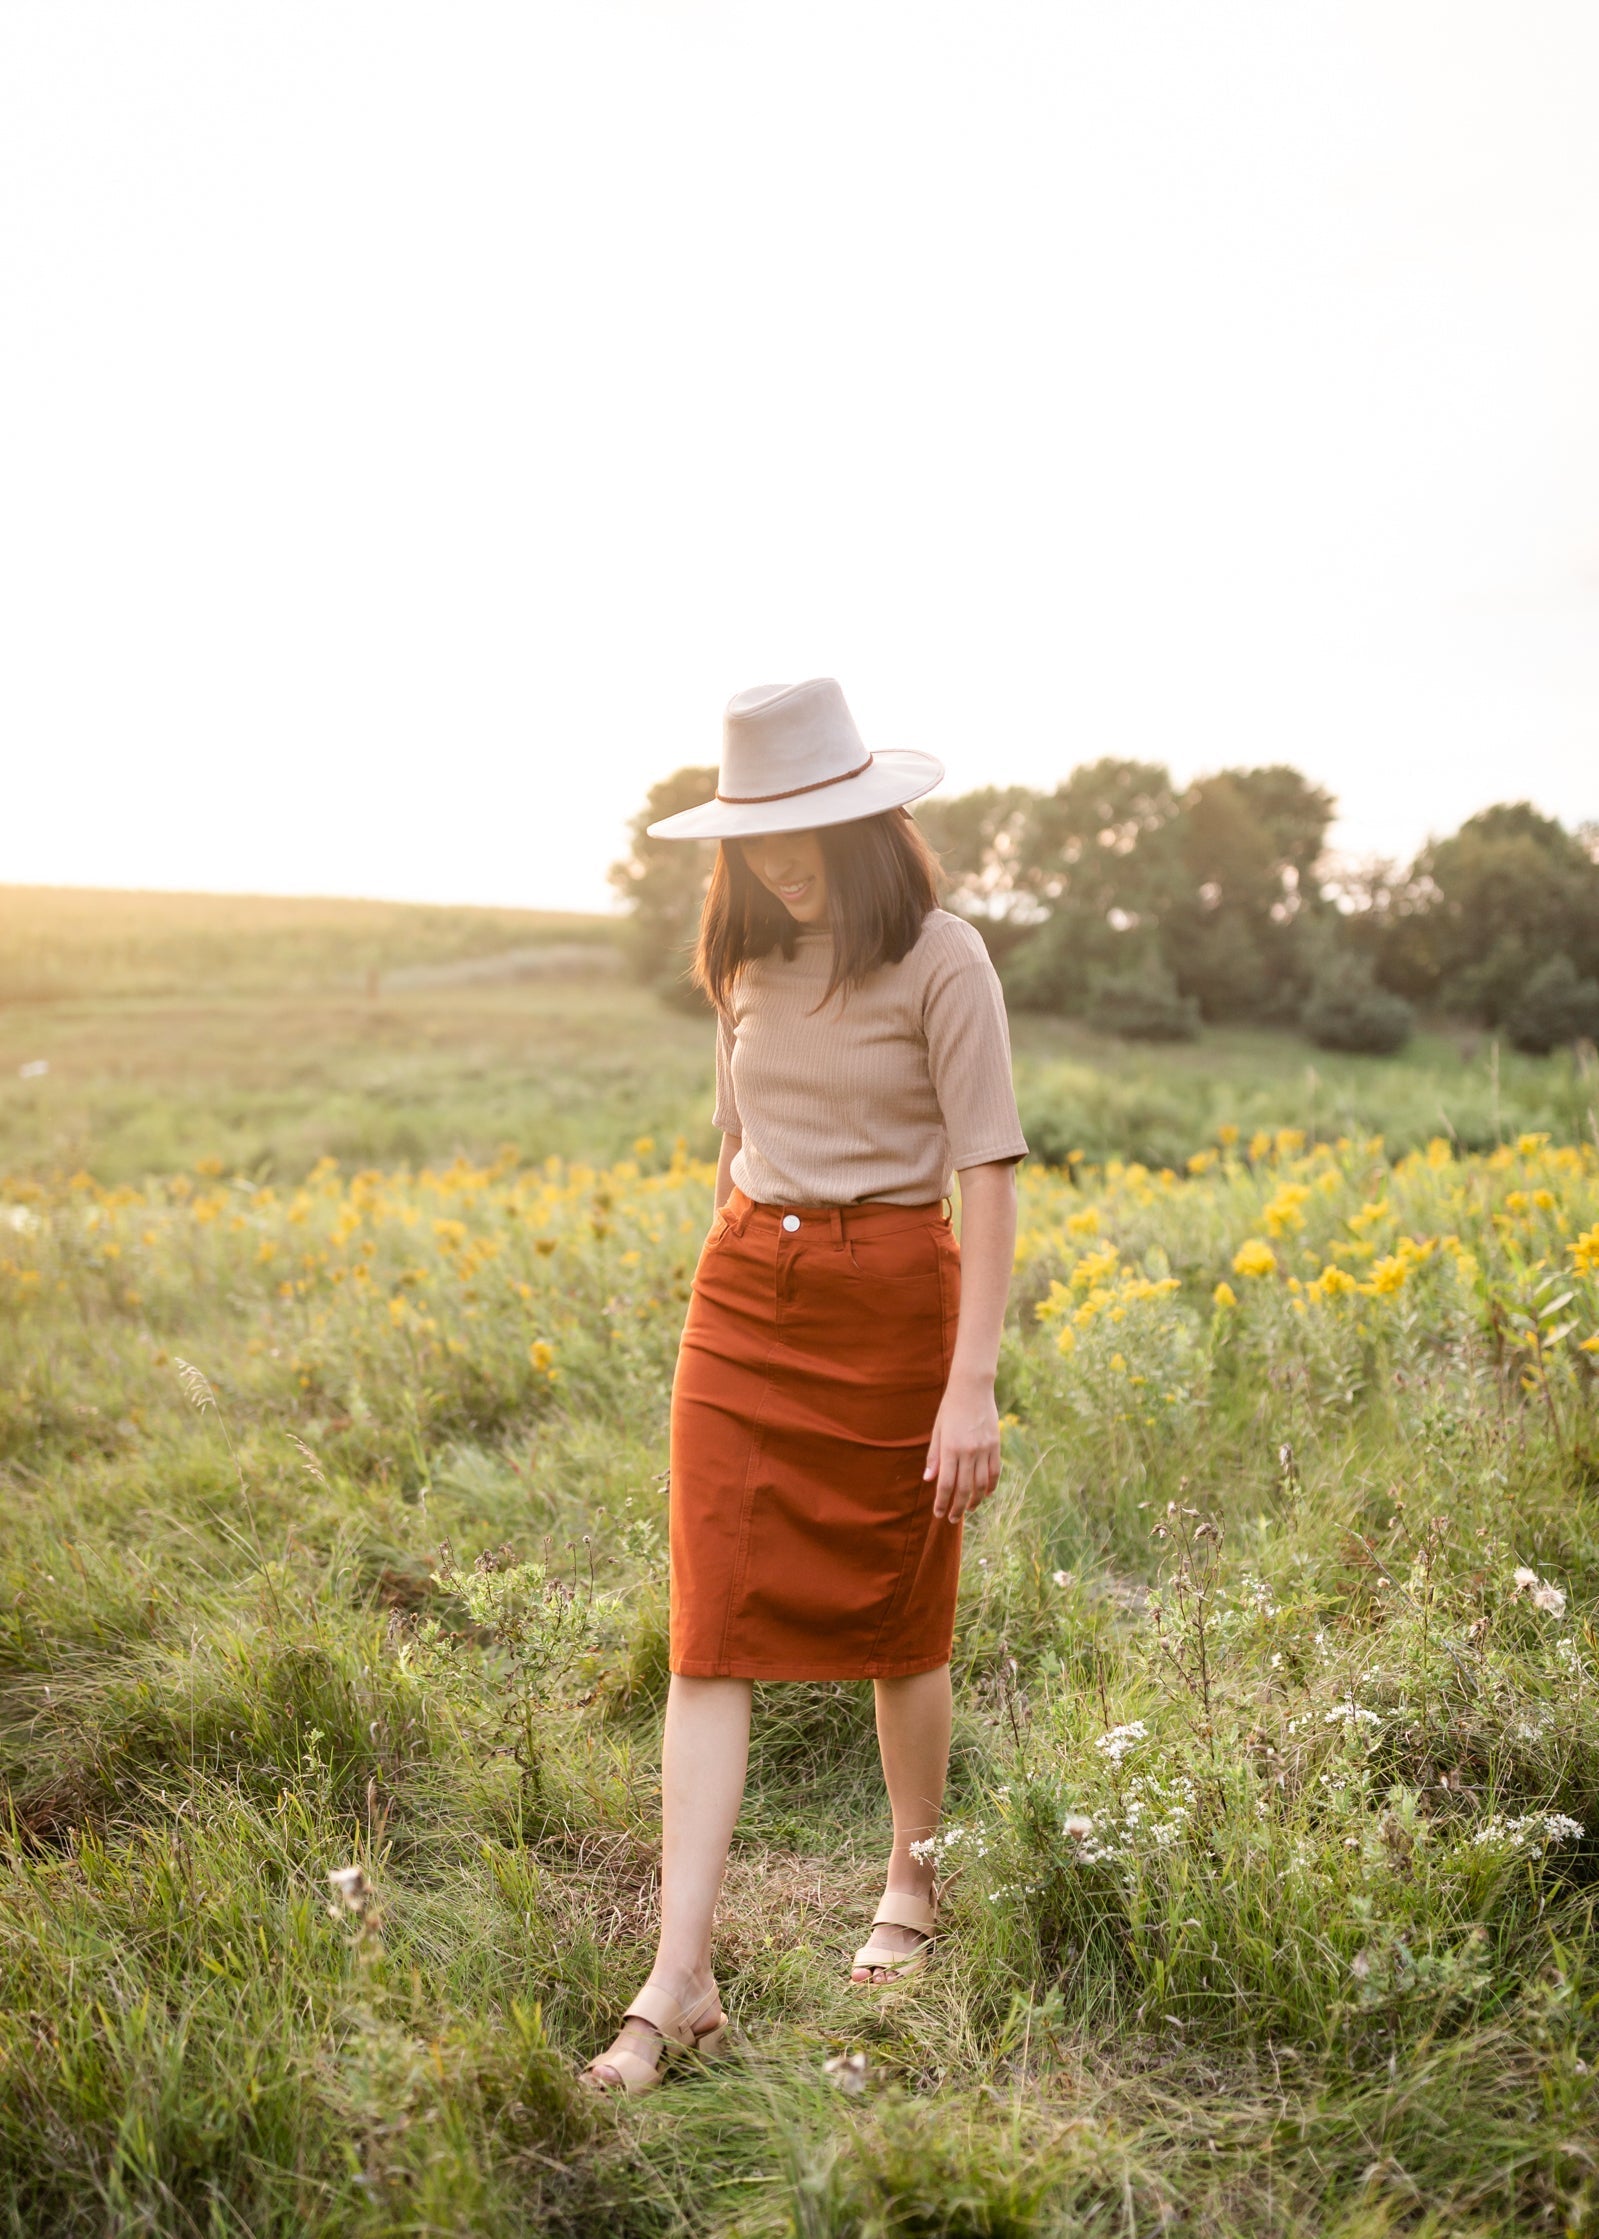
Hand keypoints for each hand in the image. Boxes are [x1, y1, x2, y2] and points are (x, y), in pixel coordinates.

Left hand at [924, 1372, 1001, 1522]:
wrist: (972, 1388)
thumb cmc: (950, 1409)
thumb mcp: (937, 1430)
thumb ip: (934, 1457)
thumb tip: (928, 1480)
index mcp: (950, 1449)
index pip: (946, 1484)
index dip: (942, 1502)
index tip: (939, 1514)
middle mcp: (968, 1452)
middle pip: (964, 1489)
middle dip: (957, 1507)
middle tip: (952, 1519)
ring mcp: (984, 1449)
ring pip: (981, 1484)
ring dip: (975, 1501)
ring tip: (969, 1509)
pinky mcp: (996, 1445)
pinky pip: (995, 1472)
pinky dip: (991, 1486)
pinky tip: (986, 1494)